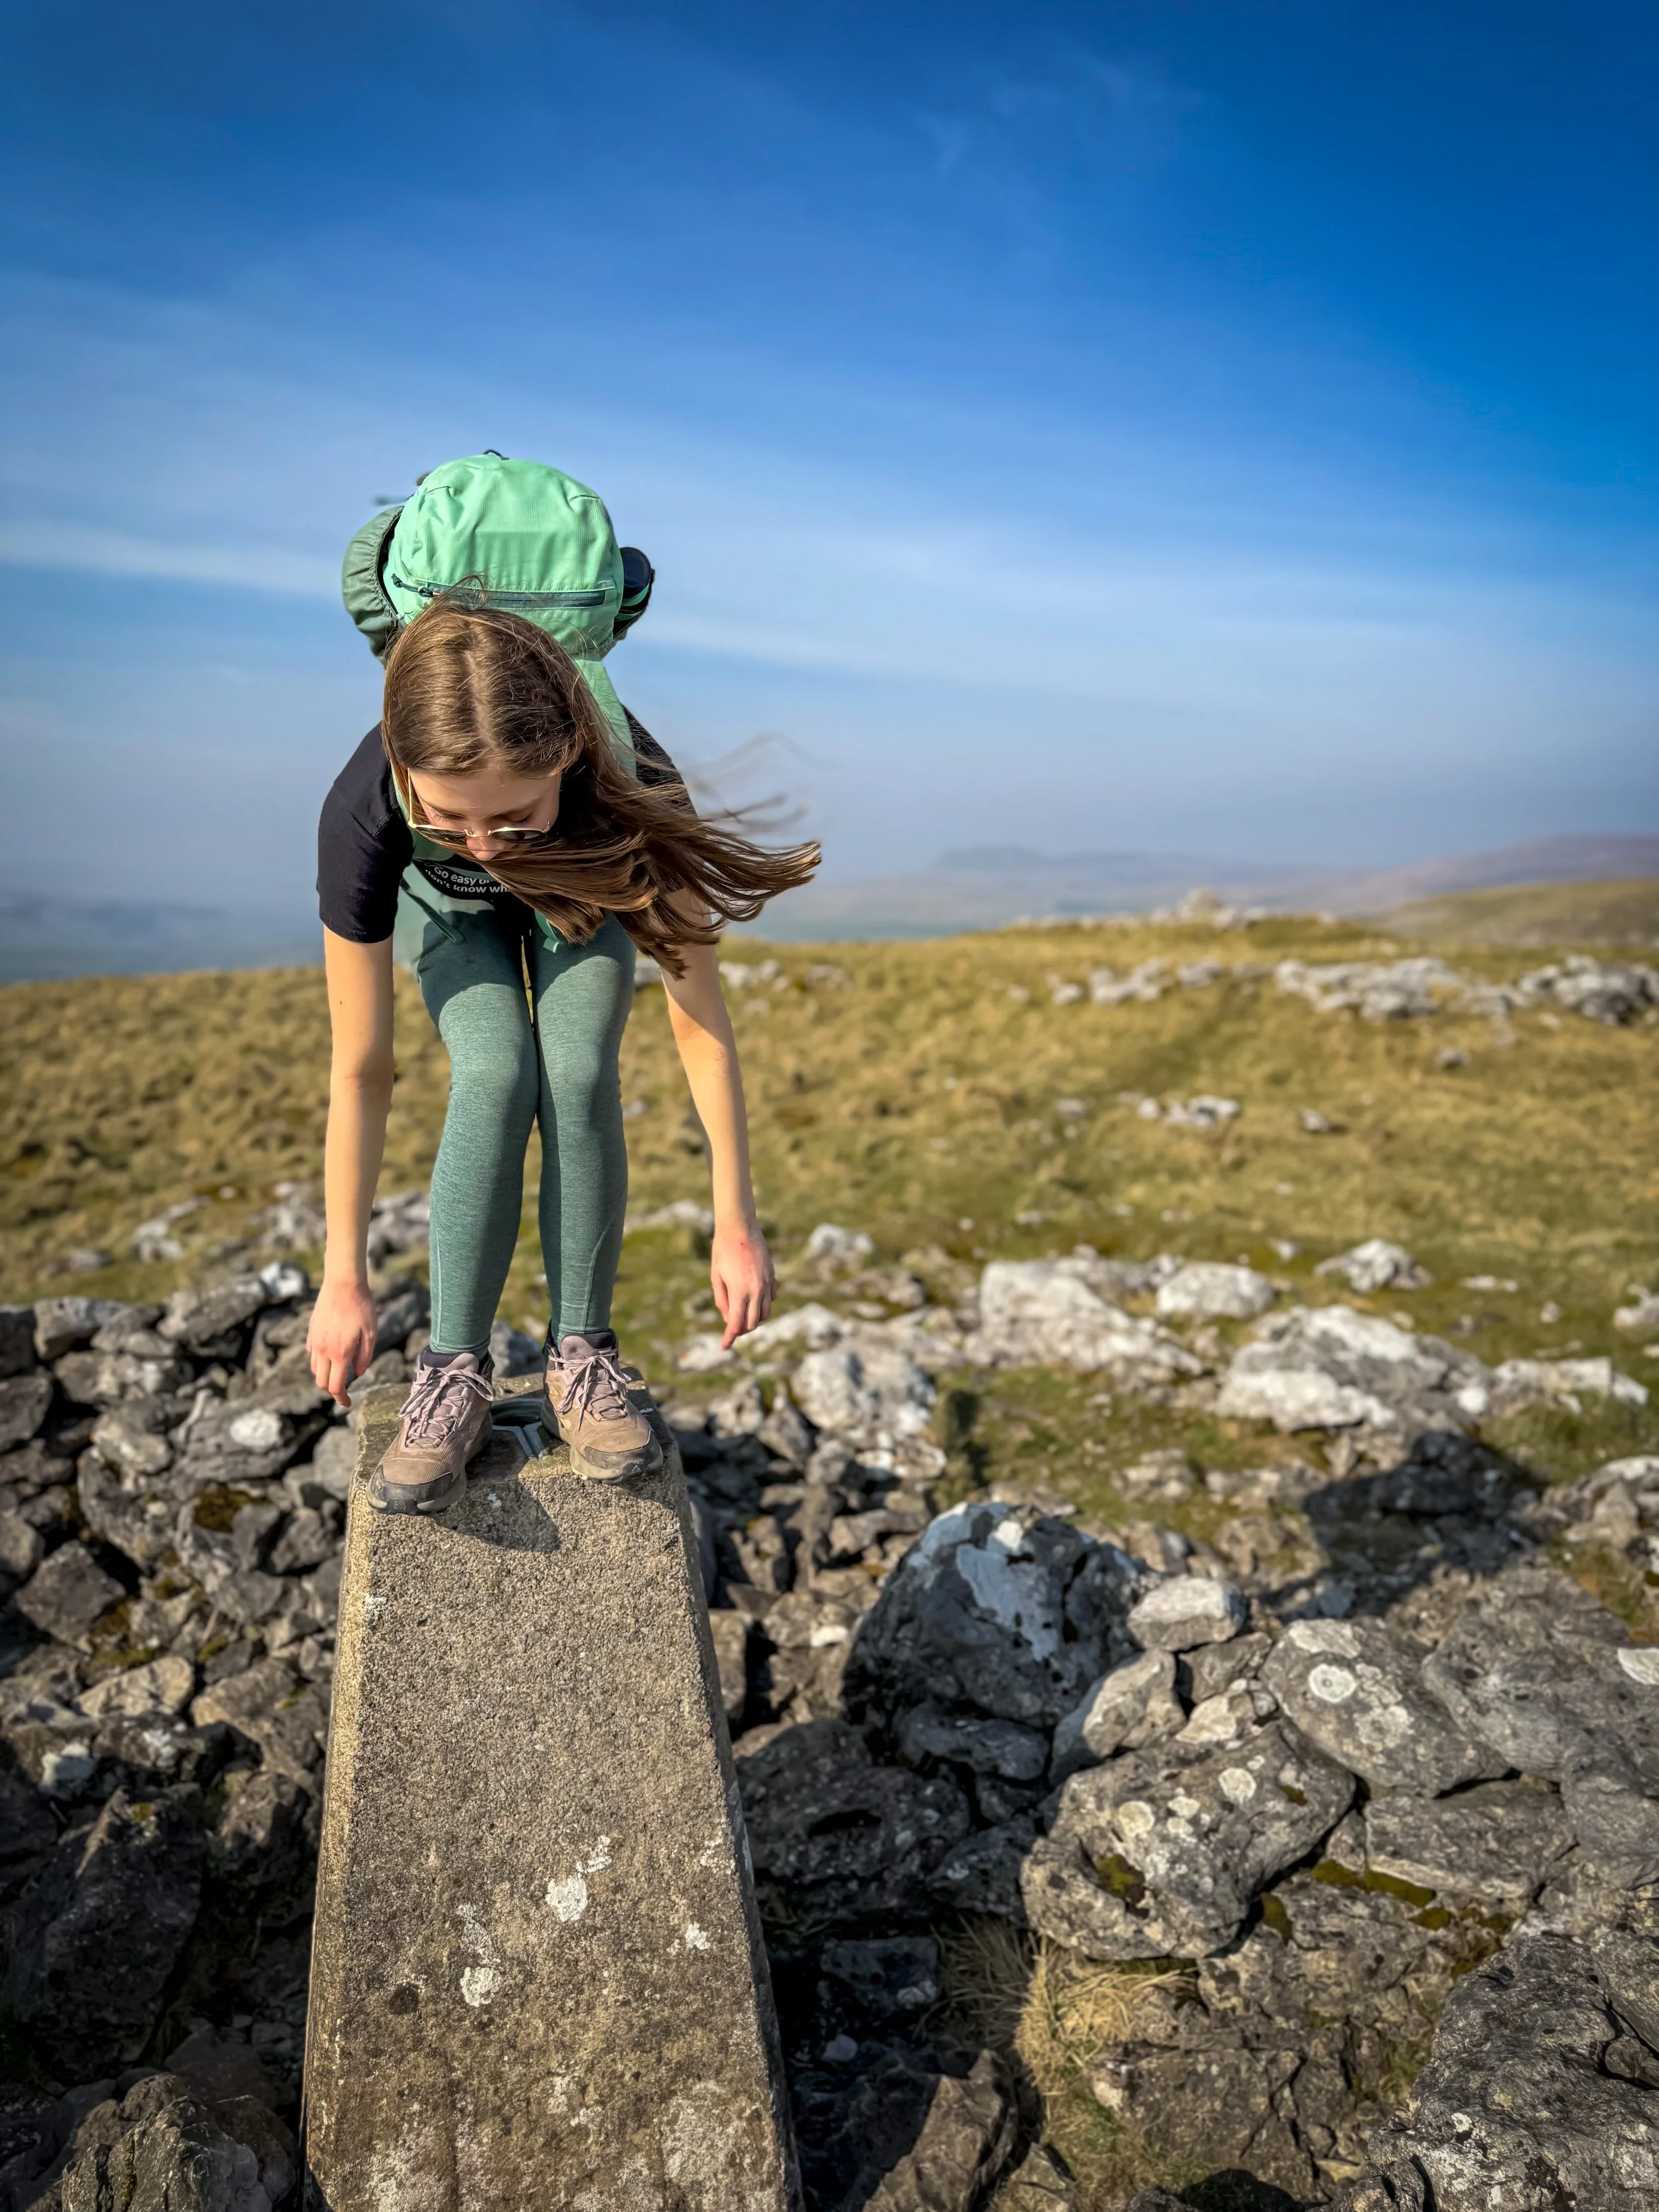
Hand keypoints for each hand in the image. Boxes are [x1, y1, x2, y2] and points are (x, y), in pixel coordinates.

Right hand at [307, 1278, 378, 1407]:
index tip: (347, 1403)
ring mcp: (315, 1340)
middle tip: (344, 1390)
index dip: (341, 1398)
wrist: (343, 1282)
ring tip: (340, 1370)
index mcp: (340, 1353)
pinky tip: (332, 1353)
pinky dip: (320, 1360)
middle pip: (321, 1381)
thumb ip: (364, 1356)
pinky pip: (312, 1353)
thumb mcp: (371, 1332)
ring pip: (315, 1368)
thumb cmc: (362, 1306)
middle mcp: (323, 1350)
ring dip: (326, 1374)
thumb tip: (357, 1374)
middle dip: (332, 1389)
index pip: (335, 1386)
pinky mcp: (311, 1330)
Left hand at [711, 1219, 775, 1347]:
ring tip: (742, 1316)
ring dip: (754, 1319)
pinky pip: (771, 1298)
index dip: (729, 1338)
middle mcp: (756, 1290)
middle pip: (753, 1323)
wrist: (740, 1228)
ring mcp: (766, 1283)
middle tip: (732, 1329)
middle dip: (742, 1330)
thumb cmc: (722, 1251)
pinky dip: (763, 1305)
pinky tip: (753, 1301)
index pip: (736, 1324)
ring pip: (765, 1313)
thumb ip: (722, 1300)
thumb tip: (729, 1319)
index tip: (724, 1346)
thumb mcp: (716, 1277)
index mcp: (739, 1292)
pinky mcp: (772, 1276)